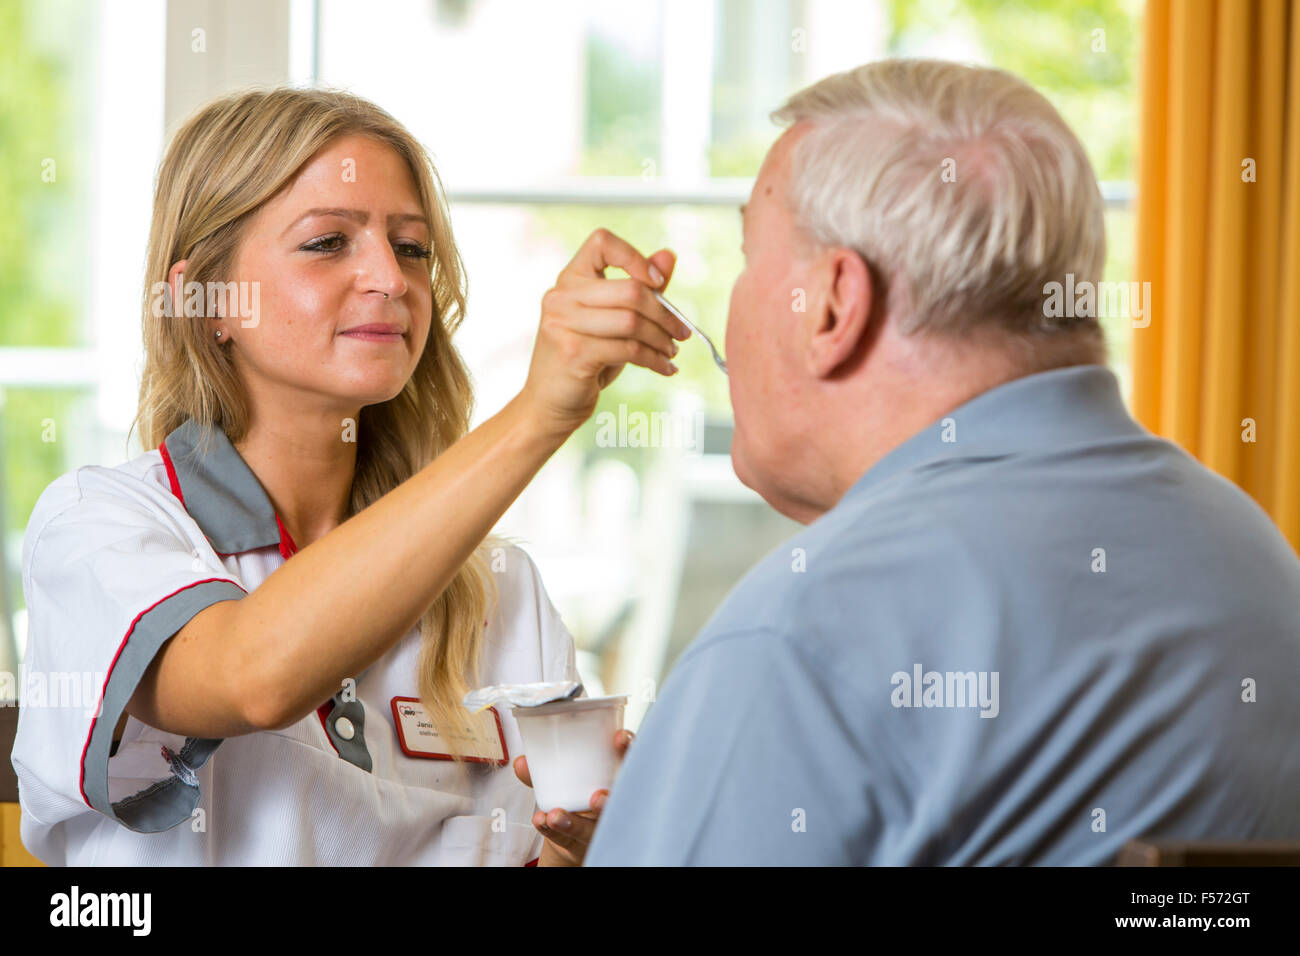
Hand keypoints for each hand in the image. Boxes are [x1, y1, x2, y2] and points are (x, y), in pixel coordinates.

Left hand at [513, 728, 634, 866]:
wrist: (573, 832)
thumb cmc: (576, 794)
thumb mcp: (565, 778)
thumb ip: (544, 770)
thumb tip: (521, 762)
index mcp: (612, 778)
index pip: (627, 763)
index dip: (628, 750)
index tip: (620, 738)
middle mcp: (611, 803)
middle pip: (617, 803)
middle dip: (609, 801)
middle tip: (597, 796)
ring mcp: (598, 826)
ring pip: (591, 828)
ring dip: (573, 822)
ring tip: (554, 815)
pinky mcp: (580, 842)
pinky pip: (567, 838)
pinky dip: (552, 830)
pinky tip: (541, 821)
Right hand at [518, 229, 687, 439]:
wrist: (549, 403)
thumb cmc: (584, 358)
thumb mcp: (611, 320)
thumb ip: (637, 288)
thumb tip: (668, 256)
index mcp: (570, 278)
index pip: (602, 242)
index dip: (635, 257)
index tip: (659, 283)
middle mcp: (561, 295)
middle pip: (630, 290)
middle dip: (665, 313)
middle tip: (682, 332)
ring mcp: (563, 323)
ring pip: (632, 322)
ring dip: (662, 340)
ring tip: (672, 353)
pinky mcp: (574, 352)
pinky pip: (628, 349)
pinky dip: (654, 360)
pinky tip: (664, 368)